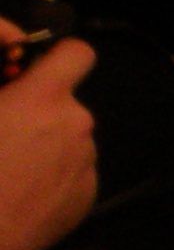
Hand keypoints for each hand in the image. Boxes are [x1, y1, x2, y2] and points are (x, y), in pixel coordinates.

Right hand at [0, 39, 99, 249]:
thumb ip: (2, 95)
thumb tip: (7, 92)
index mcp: (42, 99)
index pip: (77, 53)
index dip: (57, 57)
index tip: (35, 72)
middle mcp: (75, 125)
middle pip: (66, 103)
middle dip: (39, 111)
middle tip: (3, 133)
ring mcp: (86, 162)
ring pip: (69, 140)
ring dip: (46, 146)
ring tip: (7, 170)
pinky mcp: (88, 196)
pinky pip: (73, 173)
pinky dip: (53, 177)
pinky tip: (21, 194)